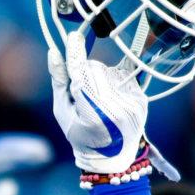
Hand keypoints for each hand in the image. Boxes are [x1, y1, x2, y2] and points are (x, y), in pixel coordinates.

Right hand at [49, 32, 147, 173]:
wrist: (112, 157)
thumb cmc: (80, 136)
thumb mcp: (62, 112)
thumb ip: (59, 81)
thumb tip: (54, 52)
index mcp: (91, 111)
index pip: (81, 73)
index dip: (76, 53)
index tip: (73, 36)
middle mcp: (114, 105)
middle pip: (94, 70)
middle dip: (84, 74)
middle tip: (82, 95)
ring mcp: (130, 101)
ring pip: (109, 70)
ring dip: (100, 76)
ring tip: (98, 100)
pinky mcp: (140, 98)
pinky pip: (129, 72)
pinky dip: (126, 65)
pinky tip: (134, 41)